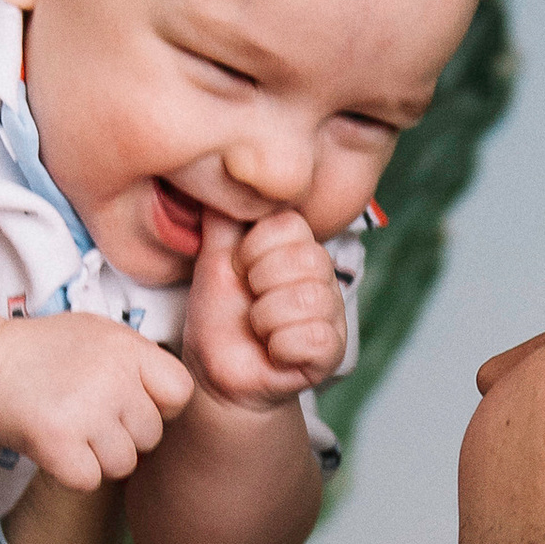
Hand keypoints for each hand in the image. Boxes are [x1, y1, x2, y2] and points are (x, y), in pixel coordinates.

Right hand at [0, 312, 195, 489]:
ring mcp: (85, 410)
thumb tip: (178, 399)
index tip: (131, 401)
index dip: (160, 405)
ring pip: (124, 464)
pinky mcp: (57, 441)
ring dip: (99, 458)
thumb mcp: (101, 335)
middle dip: (124, 435)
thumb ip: (142, 361)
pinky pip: (90, 480)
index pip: (180, 393)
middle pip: (152, 436)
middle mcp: (113, 378)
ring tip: (71, 429)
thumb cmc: (48, 353)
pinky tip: (56, 447)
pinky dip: (72, 472)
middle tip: (88, 415)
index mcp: (129, 348)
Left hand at [182, 212, 346, 410]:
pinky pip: (313, 336)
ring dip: (265, 318)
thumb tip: (218, 170)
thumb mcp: (213, 258)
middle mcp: (320, 275)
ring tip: (258, 328)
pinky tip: (273, 351)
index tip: (239, 271)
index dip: (253, 250)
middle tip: (249, 302)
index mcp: (295, 247)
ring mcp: (330, 312)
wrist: (218, 373)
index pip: (288, 225)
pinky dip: (280, 347)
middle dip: (259, 284)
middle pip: (303, 258)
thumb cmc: (219, 317)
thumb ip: (222, 217)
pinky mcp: (332, 350)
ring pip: (306, 298)